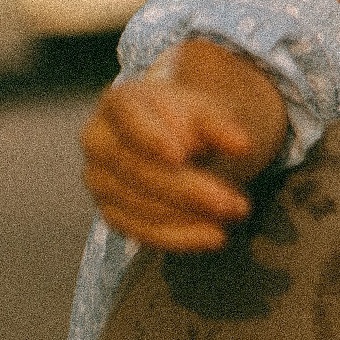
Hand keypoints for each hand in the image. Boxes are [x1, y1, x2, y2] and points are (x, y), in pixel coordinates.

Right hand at [81, 41, 287, 250]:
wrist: (173, 136)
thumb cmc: (187, 117)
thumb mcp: (207, 110)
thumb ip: (221, 125)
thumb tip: (242, 146)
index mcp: (118, 101)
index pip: (130, 119)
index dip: (152, 138)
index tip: (181, 155)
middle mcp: (98, 141)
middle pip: (139, 170)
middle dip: (188, 190)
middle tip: (231, 202)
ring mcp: (99, 181)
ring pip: (142, 205)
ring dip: (190, 216)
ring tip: (234, 213)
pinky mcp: (111, 213)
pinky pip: (142, 232)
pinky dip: (180, 238)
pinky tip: (213, 236)